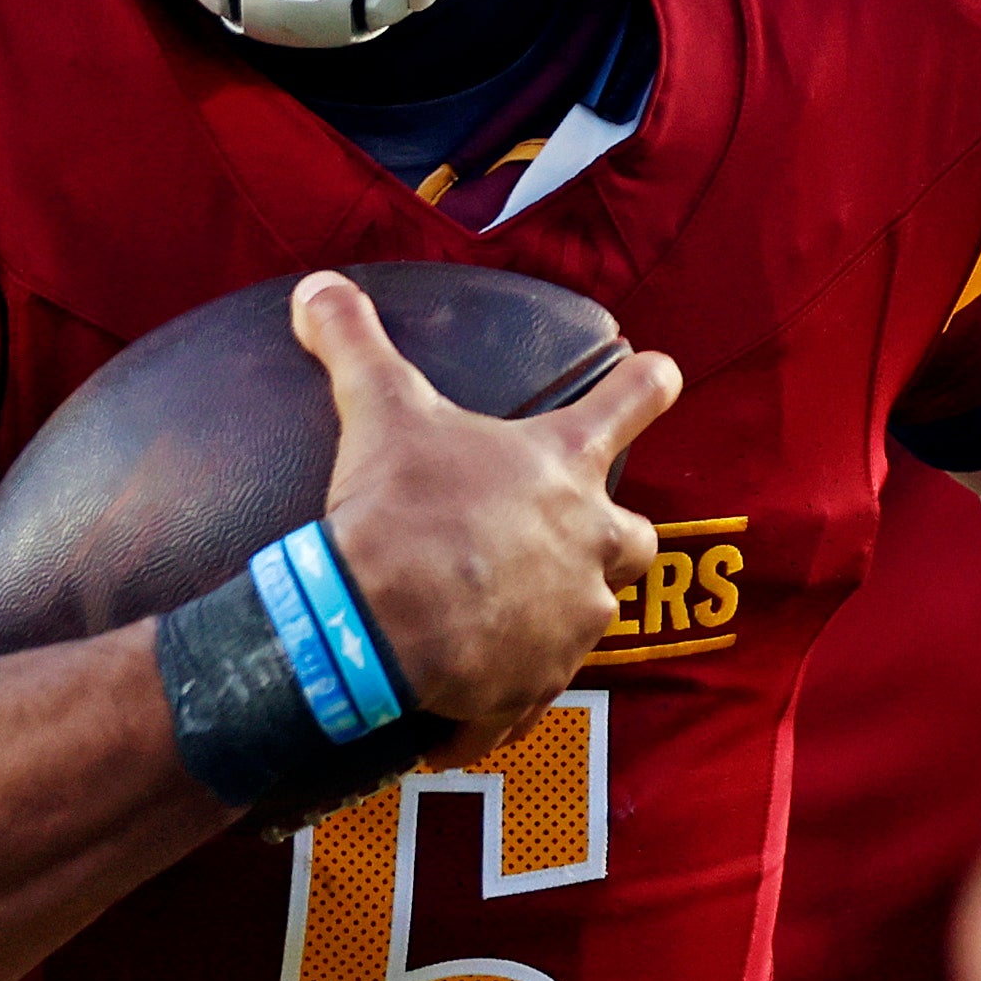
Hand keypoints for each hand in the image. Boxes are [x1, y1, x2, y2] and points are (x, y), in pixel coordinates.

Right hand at [299, 273, 687, 725]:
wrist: (376, 627)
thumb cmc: (396, 509)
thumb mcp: (377, 410)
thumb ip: (354, 341)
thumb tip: (316, 289)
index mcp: (562, 467)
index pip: (630, 404)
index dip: (649, 385)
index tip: (664, 372)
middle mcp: (588, 544)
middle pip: (637, 540)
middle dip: (612, 538)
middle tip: (570, 536)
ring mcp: (572, 619)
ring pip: (588, 616)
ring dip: (551, 612)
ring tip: (491, 615)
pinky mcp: (539, 683)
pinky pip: (529, 690)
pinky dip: (501, 689)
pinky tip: (458, 690)